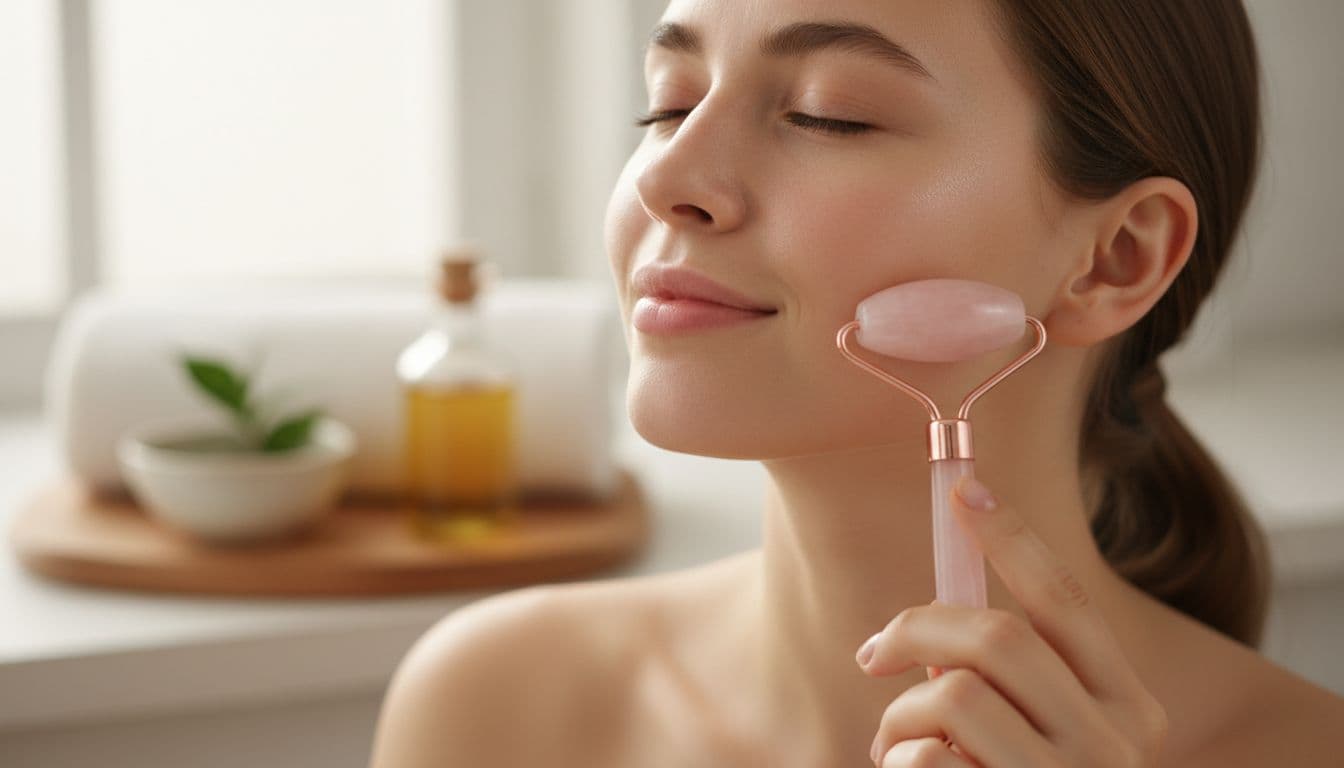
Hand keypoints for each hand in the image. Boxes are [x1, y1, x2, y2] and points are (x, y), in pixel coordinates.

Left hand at [854, 476, 1167, 766]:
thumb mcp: (1047, 736)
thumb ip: (1014, 679)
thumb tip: (933, 619)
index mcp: (1126, 706)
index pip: (1067, 600)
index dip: (1013, 537)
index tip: (965, 488)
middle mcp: (1112, 744)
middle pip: (994, 635)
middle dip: (914, 629)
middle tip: (873, 653)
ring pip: (950, 696)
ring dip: (898, 719)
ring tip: (895, 747)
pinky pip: (925, 762)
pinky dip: (898, 766)